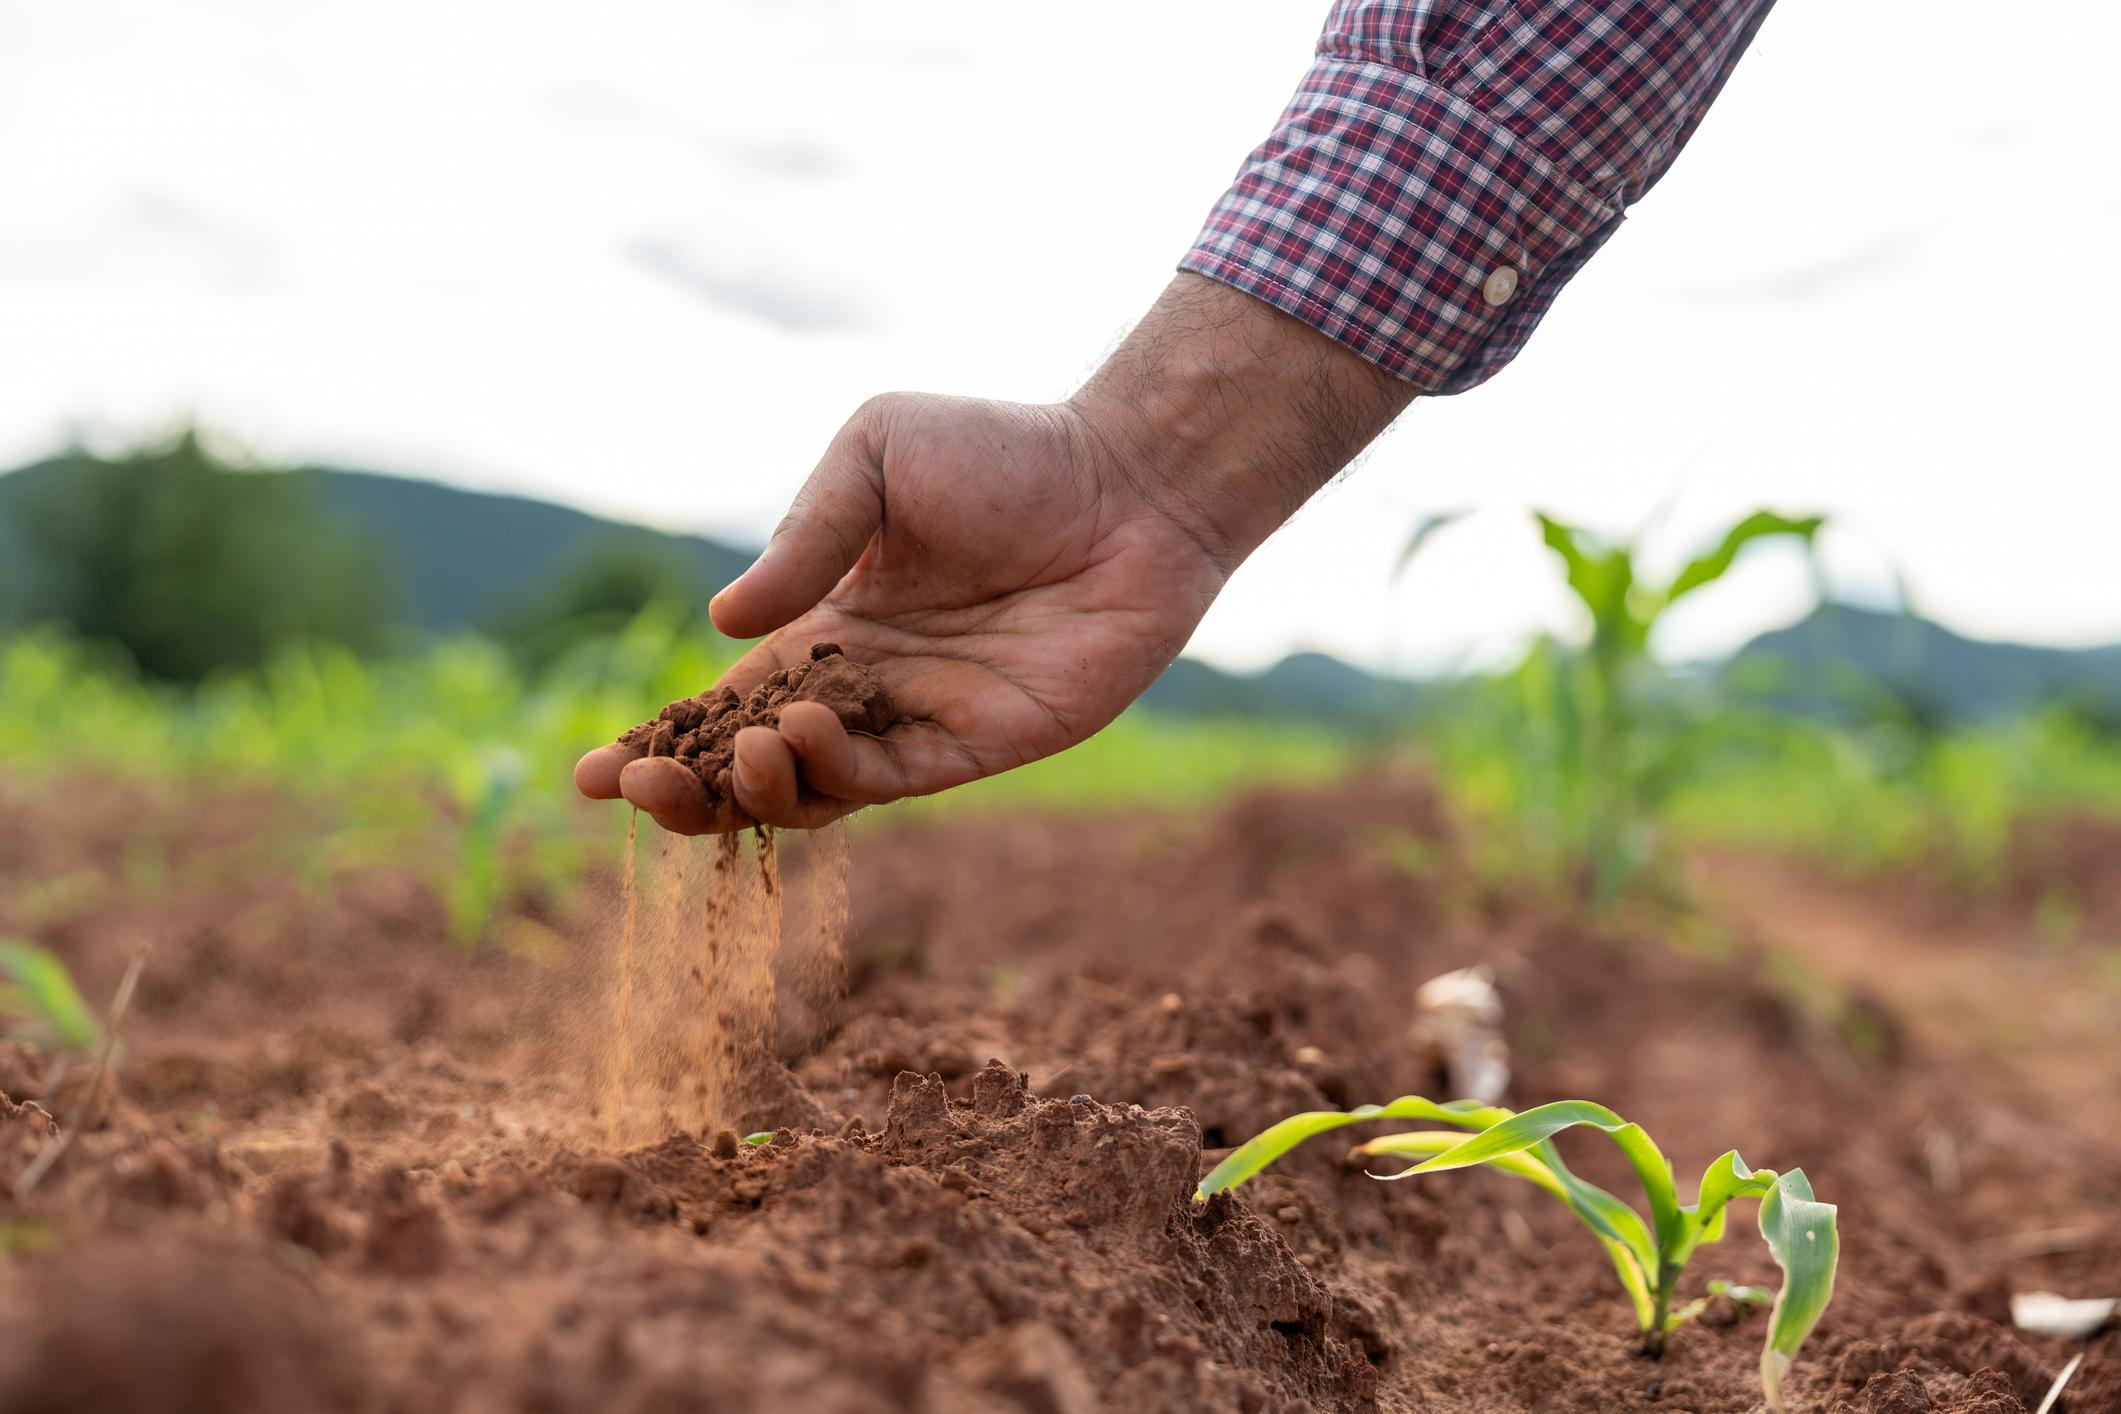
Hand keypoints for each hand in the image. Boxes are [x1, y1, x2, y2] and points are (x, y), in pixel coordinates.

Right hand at [575, 274, 1414, 831]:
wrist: (1126, 483)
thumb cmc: (1004, 453)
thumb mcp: (877, 457)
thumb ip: (805, 535)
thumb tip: (722, 621)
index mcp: (823, 624)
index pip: (721, 702)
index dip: (658, 742)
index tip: (589, 773)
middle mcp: (861, 686)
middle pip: (750, 769)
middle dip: (684, 791)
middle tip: (637, 788)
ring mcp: (917, 721)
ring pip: (811, 793)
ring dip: (756, 789)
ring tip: (742, 744)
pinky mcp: (978, 746)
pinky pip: (886, 780)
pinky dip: (832, 771)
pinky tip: (800, 729)